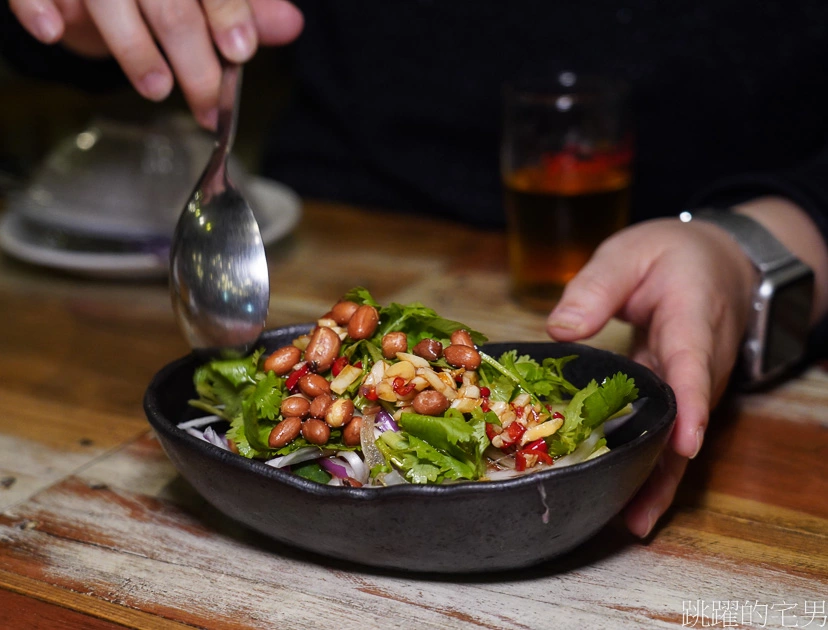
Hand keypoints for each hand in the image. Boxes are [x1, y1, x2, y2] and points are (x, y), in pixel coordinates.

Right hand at [9, 0, 303, 127]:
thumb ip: (244, 5)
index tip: (240, 51)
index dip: (228, 13)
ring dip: (135, 51)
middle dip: (193, 61)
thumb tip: (291, 25)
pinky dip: (38, 8)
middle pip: (171, 5)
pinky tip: (54, 33)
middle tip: (208, 107)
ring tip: (158, 89)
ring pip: (111, 1)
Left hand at [546, 216, 756, 536]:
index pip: (692, 367)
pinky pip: (666, 433)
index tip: (683, 444)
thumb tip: (559, 330)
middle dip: (663, 469)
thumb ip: (596, 287)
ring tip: (628, 522)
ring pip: (678, 438)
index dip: (689, 407)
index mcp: (691, 322)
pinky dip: (649, 466)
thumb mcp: (630, 252)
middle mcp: (700, 364)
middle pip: (685, 423)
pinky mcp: (678, 395)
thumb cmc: (673, 256)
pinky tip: (626, 500)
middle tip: (632, 513)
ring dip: (656, 480)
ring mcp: (692, 385)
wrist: (721, 264)